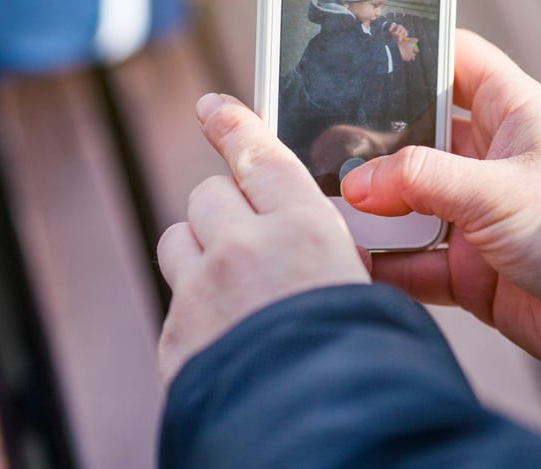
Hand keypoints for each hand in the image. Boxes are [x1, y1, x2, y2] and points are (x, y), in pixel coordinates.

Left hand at [158, 94, 368, 386]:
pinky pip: (176, 300)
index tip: (211, 106)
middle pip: (209, 193)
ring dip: (199, 250)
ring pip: (179, 237)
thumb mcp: (364, 291)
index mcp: (301, 227)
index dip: (233, 123)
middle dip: (226, 208)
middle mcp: (243, 246)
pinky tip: (227, 337)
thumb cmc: (364, 365)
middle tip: (249, 238)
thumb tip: (302, 245)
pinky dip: (195, 308)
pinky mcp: (176, 337)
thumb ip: (325, 254)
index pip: (257, 154)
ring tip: (231, 285)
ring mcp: (201, 291)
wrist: (324, 440)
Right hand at [341, 29, 540, 359]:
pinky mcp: (473, 268)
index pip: (459, 61)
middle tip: (328, 145)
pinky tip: (355, 260)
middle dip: (375, 143)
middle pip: (420, 134)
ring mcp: (480, 213)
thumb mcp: (496, 189)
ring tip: (329, 207)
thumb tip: (354, 184)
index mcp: (512, 114)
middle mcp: (493, 158)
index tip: (366, 53)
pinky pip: (417, 261)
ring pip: (411, 201)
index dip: (419, 51)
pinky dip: (388, 264)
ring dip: (376, 209)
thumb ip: (420, 179)